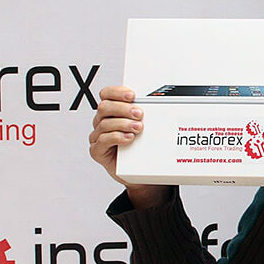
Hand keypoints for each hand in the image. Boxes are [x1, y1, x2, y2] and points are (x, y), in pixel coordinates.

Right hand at [89, 85, 170, 207]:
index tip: (132, 95)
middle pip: (104, 107)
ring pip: (104, 123)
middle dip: (123, 108)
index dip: (117, 92)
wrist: (139, 171)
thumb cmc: (141, 147)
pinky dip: (116, 137)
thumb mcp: (147, 128)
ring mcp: (99, 136)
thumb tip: (165, 104)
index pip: (107, 95)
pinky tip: (129, 138)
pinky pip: (102, 141)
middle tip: (139, 114)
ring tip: (138, 128)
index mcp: (111, 111)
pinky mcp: (98, 151)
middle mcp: (103, 122)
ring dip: (123, 123)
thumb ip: (148, 115)